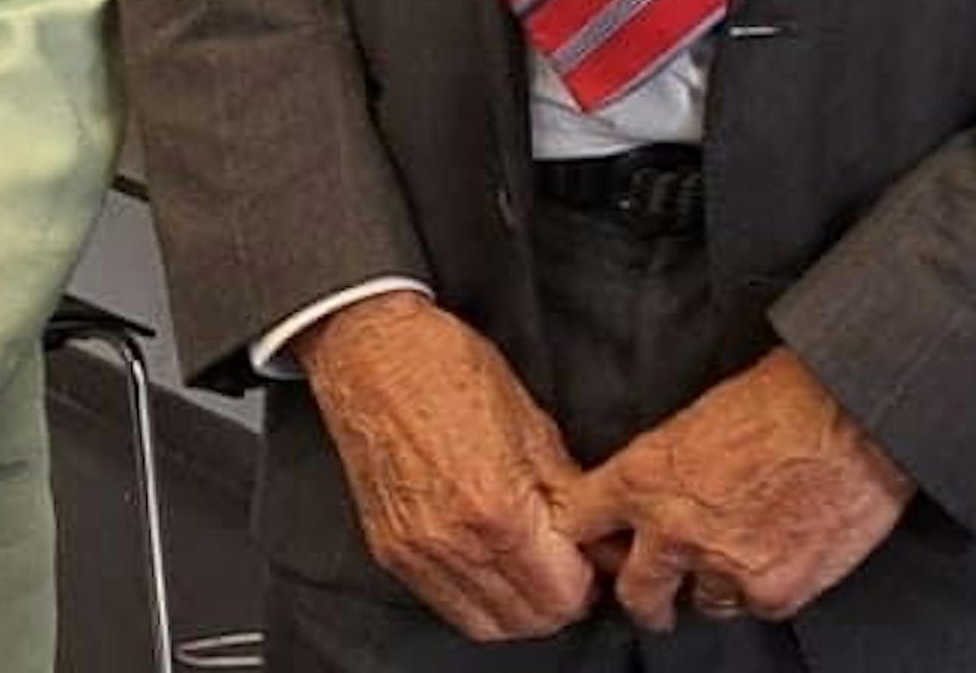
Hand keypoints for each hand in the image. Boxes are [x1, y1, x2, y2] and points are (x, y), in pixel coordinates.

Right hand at [291, 291, 597, 640]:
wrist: (370, 350)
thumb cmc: (446, 370)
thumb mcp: (532, 425)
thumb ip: (571, 497)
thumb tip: (605, 541)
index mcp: (498, 509)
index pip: (563, 596)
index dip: (589, 580)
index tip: (590, 558)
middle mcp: (453, 541)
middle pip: (530, 620)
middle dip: (559, 598)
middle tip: (565, 562)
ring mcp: (415, 550)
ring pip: (487, 624)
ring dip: (519, 605)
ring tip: (528, 564)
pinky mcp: (388, 548)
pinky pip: (445, 604)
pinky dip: (476, 598)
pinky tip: (488, 560)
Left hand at [557, 346, 909, 627]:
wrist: (847, 419)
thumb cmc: (776, 402)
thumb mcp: (689, 422)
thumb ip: (659, 471)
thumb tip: (648, 497)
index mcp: (641, 478)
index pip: (579, 523)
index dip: (588, 537)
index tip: (597, 544)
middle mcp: (673, 531)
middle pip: (634, 593)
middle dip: (642, 597)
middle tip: (653, 596)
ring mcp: (723, 568)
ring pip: (702, 602)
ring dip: (712, 586)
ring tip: (737, 557)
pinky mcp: (774, 592)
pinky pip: (755, 607)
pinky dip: (763, 590)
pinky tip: (778, 556)